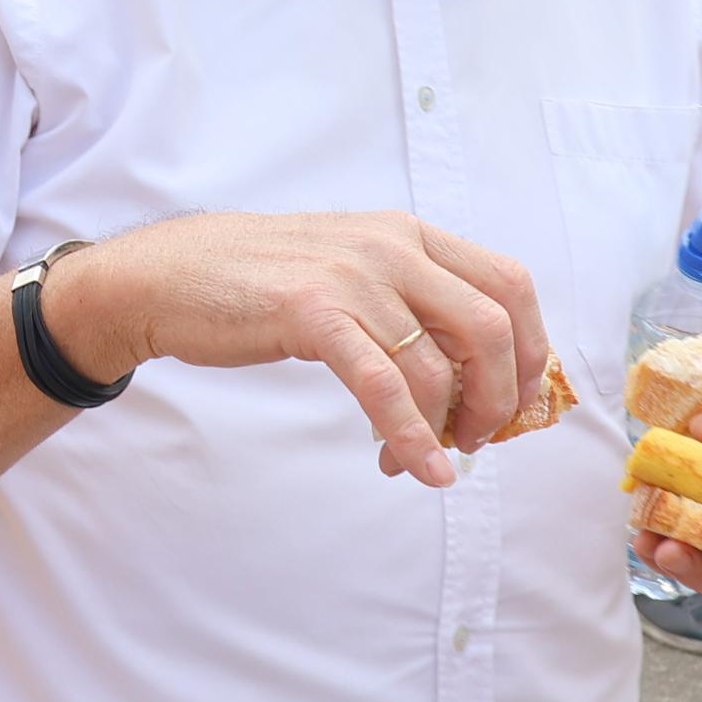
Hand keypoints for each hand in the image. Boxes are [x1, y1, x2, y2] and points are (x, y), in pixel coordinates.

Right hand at [49, 213, 550, 486]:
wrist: (170, 276)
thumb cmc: (260, 284)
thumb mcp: (350, 272)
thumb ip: (408, 304)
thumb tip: (472, 375)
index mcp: (409, 234)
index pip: (510, 285)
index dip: (530, 350)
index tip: (514, 400)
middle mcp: (392, 247)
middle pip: (492, 326)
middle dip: (499, 398)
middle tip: (476, 439)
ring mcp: (352, 277)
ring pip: (438, 366)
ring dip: (445, 429)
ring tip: (424, 460)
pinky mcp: (312, 313)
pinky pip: (383, 386)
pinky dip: (410, 436)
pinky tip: (417, 468)